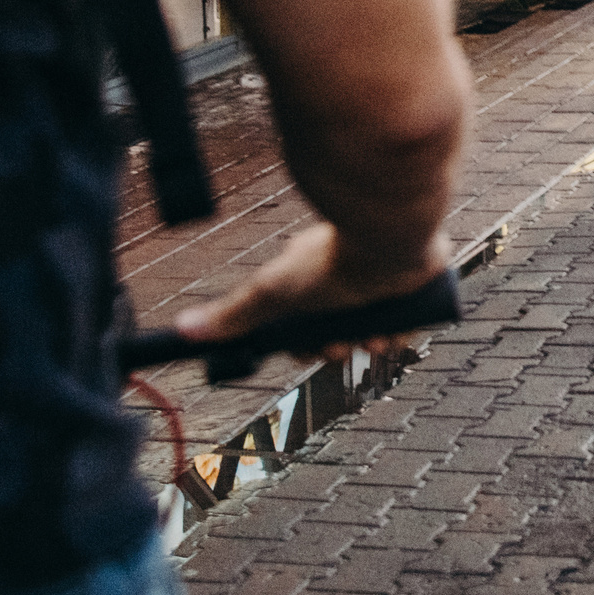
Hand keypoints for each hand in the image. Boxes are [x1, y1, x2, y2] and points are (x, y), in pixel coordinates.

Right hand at [173, 222, 454, 361]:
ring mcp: (381, 282)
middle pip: (338, 332)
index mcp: (314, 276)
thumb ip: (232, 314)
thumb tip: (181, 331)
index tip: (302, 352)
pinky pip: (405, 325)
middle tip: (337, 347)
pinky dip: (396, 333)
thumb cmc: (326, 262)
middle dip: (334, 348)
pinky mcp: (412, 286)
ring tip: (368, 334)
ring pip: (371, 332)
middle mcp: (347, 277)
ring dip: (367, 343)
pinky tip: (389, 329)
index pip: (303, 323)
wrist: (386, 242)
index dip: (302, 345)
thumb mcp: (270, 292)